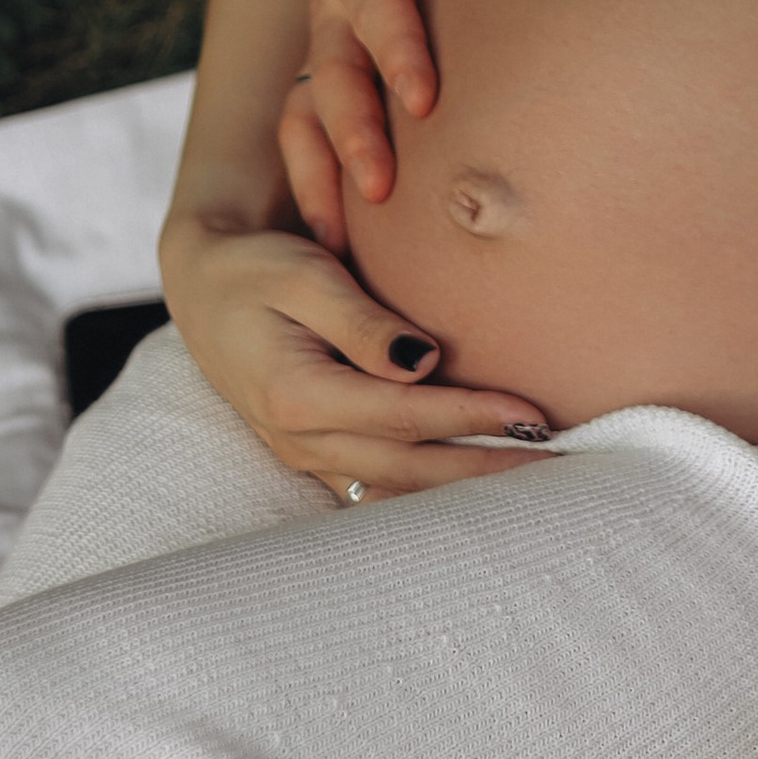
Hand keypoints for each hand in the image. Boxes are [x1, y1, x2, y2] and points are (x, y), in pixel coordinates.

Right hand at [160, 210, 551, 498]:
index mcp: (298, 396)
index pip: (406, 416)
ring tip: (529, 480)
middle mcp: (300, 439)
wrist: (202, 283)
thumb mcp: (305, 277)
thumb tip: (425, 360)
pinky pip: (376, 485)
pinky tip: (473, 489)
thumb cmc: (256, 268)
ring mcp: (304, 453)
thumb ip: (362, 323)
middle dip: (484, 468)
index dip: (472, 417)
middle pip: (410, 467)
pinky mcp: (312, 452)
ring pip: (395, 487)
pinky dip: (426, 489)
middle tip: (556, 463)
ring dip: (461, 487)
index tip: (531, 412)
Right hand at [279, 0, 506, 241]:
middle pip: (332, 64)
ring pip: (315, 103)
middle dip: (351, 130)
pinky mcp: (351, 52)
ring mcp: (336, 27)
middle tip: (379, 189)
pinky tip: (344, 235)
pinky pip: (321, 117)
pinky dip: (324, 172)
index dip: (396, 46)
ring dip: (325, 168)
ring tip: (343, 240)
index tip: (425, 99)